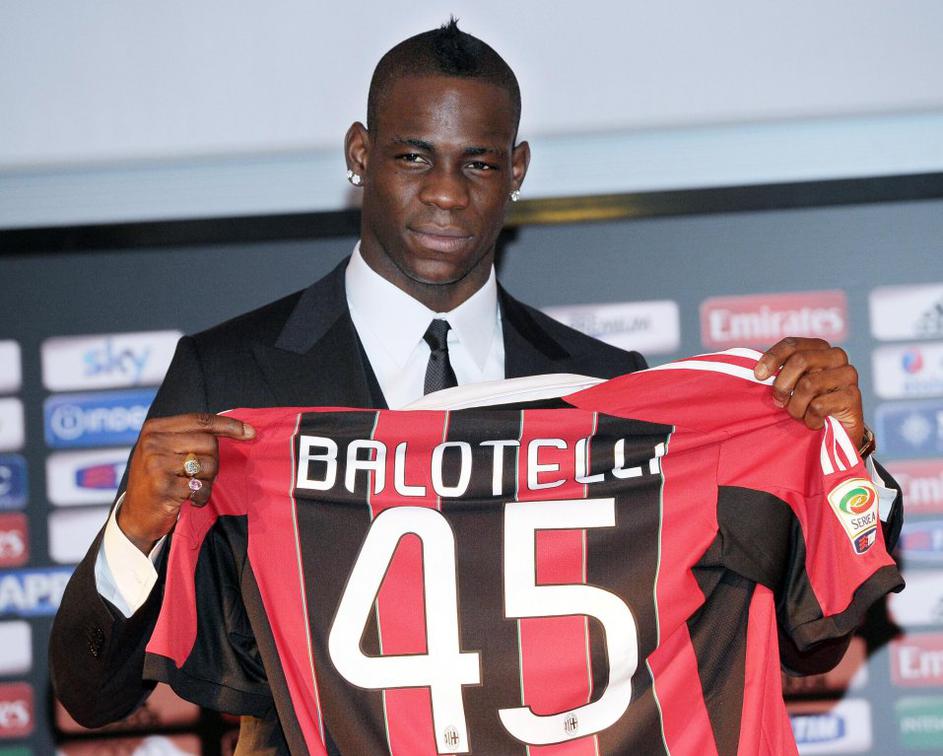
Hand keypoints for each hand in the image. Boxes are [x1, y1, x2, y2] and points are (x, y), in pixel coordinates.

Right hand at [117, 413, 254, 553]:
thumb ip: (192, 437)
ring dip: (207, 481)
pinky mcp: (163, 487)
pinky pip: (201, 488)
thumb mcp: (166, 450)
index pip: (200, 420)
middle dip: (213, 462)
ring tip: (189, 487)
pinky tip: (188, 500)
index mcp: (155, 428)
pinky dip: (202, 496)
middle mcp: (153, 442)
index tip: (251, 432)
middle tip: (198, 475)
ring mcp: (156, 464)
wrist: (135, 516)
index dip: (229, 425)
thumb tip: (242, 429)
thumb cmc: (159, 480)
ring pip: (209, 465)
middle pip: (209, 443)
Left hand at [754, 337, 863, 447]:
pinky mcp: (854, 396)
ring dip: (796, 406)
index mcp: (819, 348)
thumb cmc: (808, 404)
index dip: (772, 358)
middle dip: (782, 385)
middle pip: (800, 361)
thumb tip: (756, 371)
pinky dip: (810, 419)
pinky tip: (815, 423)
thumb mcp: (791, 385)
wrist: (838, 432)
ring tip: (799, 415)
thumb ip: (779, 373)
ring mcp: (848, 374)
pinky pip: (819, 405)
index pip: (792, 344)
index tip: (758, 376)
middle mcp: (836, 356)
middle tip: (778, 402)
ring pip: (808, 384)